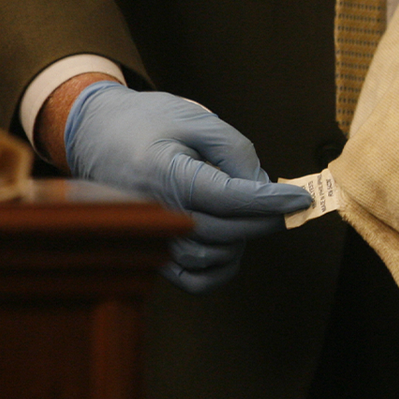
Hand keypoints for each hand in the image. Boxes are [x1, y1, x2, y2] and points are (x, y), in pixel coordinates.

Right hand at [63, 81, 312, 292]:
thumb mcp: (197, 120)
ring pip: (213, 256)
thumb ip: (235, 151)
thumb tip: (263, 186)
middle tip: (288, 203)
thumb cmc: (148, 120)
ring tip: (250, 211)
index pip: (230, 199)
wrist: (95, 132)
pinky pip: (192, 278)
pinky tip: (232, 241)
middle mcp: (154, 213)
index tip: (303, 198)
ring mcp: (150, 237)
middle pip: (227, 230)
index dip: (271, 201)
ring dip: (243, 238)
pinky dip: (220, 267)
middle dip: (266, 218)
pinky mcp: (151, 252)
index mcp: (165, 174)